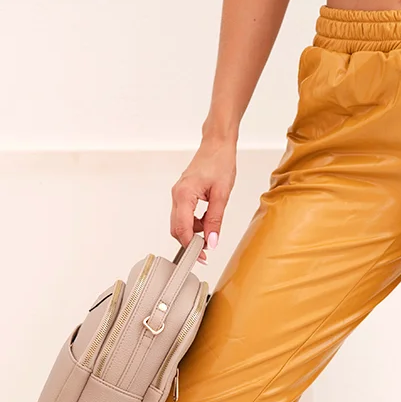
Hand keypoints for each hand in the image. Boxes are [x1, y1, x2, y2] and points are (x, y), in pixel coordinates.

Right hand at [170, 136, 236, 261]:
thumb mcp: (222, 195)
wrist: (217, 145)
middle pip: (176, 228)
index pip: (182, 228)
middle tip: (206, 251)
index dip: (190, 246)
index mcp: (184, 195)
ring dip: (193, 232)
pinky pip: (184, 215)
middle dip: (189, 242)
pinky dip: (194, 223)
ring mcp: (178, 194)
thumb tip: (212, 241)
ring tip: (211, 230)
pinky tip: (207, 221)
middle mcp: (177, 195)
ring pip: (180, 223)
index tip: (201, 257)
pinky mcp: (182, 194)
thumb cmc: (220, 163)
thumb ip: (215, 220)